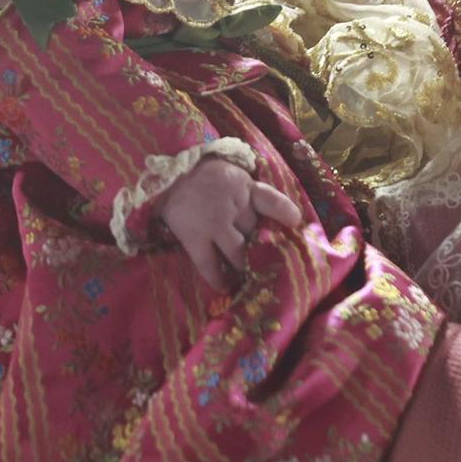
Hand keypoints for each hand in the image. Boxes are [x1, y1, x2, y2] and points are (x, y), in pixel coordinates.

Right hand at [158, 156, 303, 289]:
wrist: (166, 174)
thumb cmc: (204, 178)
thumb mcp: (232, 177)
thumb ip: (252, 195)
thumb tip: (282, 221)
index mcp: (244, 187)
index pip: (269, 199)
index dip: (284, 212)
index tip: (294, 223)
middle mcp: (233, 206)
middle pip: (254, 232)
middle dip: (259, 247)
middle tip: (266, 262)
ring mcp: (213, 222)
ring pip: (238, 253)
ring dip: (244, 266)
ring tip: (248, 276)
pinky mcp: (194, 236)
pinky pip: (209, 263)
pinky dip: (217, 278)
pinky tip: (224, 286)